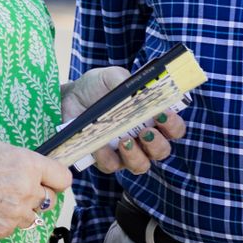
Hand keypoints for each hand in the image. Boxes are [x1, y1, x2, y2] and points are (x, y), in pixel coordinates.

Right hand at [0, 135, 71, 238]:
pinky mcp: (0, 230)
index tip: (50, 180)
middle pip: (50, 199)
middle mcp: (27, 190)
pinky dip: (5, 220)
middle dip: (38, 194)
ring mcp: (14, 213)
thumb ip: (20, 160)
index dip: (56, 179)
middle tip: (18, 189)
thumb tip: (29, 169)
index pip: (63, 178)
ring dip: (22, 210)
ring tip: (0, 199)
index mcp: (28, 164)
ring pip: (32, 217)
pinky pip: (13, 227)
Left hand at [62, 67, 186, 174]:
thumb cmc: (97, 86)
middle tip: (146, 132)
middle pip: (162, 151)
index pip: (174, 128)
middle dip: (157, 144)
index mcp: (152, 118)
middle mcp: (143, 139)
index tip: (163, 114)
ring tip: (126, 141)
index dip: (173, 125)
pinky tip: (100, 144)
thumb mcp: (111, 77)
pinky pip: (111, 165)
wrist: (68, 97)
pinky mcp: (104, 160)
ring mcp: (125, 153)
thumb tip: (138, 92)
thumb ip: (126, 81)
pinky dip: (107, 156)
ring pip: (141, 165)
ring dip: (136, 155)